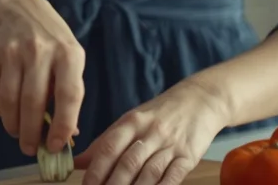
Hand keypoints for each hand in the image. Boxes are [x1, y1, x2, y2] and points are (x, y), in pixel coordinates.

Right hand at [0, 0, 84, 157]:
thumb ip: (71, 95)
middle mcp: (39, 49)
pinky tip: (7, 112)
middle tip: (30, 149)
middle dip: (31, 133)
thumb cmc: (52, 43)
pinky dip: (0, 110)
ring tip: (18, 133)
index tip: (56, 146)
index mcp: (68, 53)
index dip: (63, 125)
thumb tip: (66, 136)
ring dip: (13, 125)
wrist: (20, 10)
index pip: (68, 94)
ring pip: (9, 100)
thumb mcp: (71, 60)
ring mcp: (12, 51)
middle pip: (33, 101)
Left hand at [75, 80, 228, 184]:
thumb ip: (106, 142)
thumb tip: (78, 162)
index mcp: (131, 121)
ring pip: (148, 173)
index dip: (96, 170)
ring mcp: (170, 145)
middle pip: (128, 163)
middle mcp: (150, 132)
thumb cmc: (160, 113)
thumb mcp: (132, 120)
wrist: (200, 100)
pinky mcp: (188, 156)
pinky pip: (172, 177)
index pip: (109, 147)